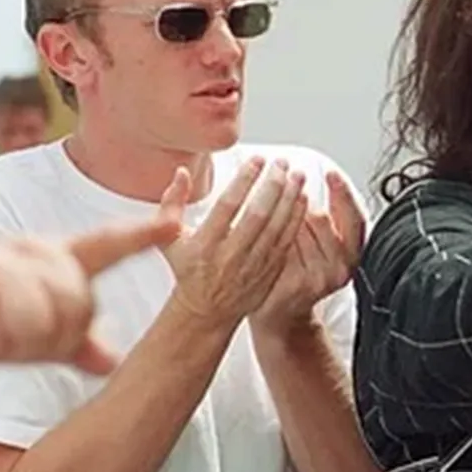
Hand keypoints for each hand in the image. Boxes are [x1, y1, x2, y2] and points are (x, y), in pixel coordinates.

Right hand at [0, 217, 179, 372]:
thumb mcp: (28, 325)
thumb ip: (70, 340)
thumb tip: (111, 364)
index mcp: (52, 258)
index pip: (107, 244)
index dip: (144, 234)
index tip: (179, 223)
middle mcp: (30, 254)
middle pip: (77, 308)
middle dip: (51, 340)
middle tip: (15, 338)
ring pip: (40, 325)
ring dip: (15, 347)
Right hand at [159, 158, 308, 327]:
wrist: (208, 310)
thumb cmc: (188, 269)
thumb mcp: (169, 239)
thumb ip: (171, 203)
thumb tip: (182, 172)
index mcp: (205, 245)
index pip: (228, 206)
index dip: (245, 181)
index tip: (257, 161)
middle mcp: (231, 255)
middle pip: (258, 214)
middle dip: (273, 185)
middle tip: (282, 163)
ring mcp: (253, 265)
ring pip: (277, 227)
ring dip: (290, 198)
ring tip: (298, 175)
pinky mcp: (270, 271)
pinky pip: (287, 241)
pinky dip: (296, 218)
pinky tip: (302, 199)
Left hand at [255, 168, 366, 333]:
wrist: (278, 312)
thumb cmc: (291, 272)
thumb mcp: (312, 244)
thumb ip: (318, 220)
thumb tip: (304, 181)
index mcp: (352, 253)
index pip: (354, 216)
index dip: (343, 194)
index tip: (331, 175)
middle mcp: (344, 266)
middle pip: (324, 219)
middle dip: (302, 205)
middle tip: (288, 201)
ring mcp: (325, 277)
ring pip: (303, 230)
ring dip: (287, 218)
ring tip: (275, 223)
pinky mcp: (304, 284)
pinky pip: (288, 246)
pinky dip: (277, 234)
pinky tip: (267, 233)